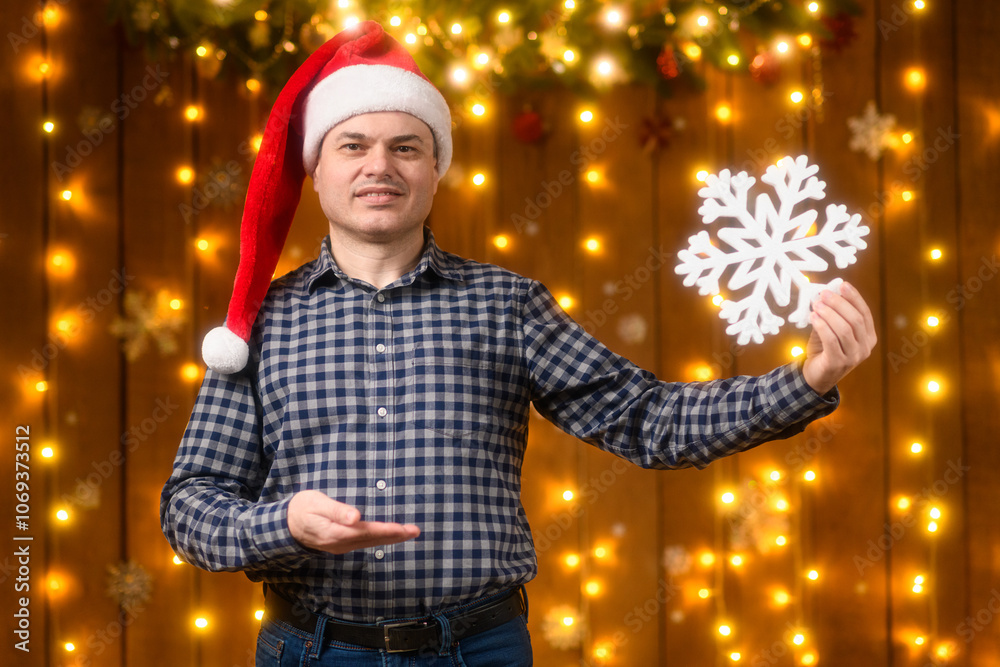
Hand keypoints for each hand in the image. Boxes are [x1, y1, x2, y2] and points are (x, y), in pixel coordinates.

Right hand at [287, 490, 419, 554]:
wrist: (283, 526)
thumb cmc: (300, 509)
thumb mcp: (316, 504)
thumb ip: (336, 510)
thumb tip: (356, 517)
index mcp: (336, 533)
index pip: (367, 532)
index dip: (387, 530)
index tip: (404, 529)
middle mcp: (341, 543)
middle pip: (373, 540)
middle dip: (395, 536)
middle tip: (415, 531)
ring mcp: (340, 546)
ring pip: (370, 543)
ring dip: (390, 538)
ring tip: (408, 533)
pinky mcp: (340, 544)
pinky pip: (364, 542)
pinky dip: (379, 539)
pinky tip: (387, 535)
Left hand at [801, 281, 876, 395]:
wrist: (816, 376)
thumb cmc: (824, 350)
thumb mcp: (830, 330)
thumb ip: (831, 315)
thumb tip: (826, 294)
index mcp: (868, 337)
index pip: (864, 313)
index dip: (854, 298)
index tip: (842, 285)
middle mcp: (865, 347)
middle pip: (855, 319)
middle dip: (839, 304)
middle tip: (824, 294)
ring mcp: (854, 356)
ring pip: (844, 329)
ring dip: (829, 314)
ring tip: (816, 305)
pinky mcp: (839, 362)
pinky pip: (832, 340)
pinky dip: (822, 326)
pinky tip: (813, 317)